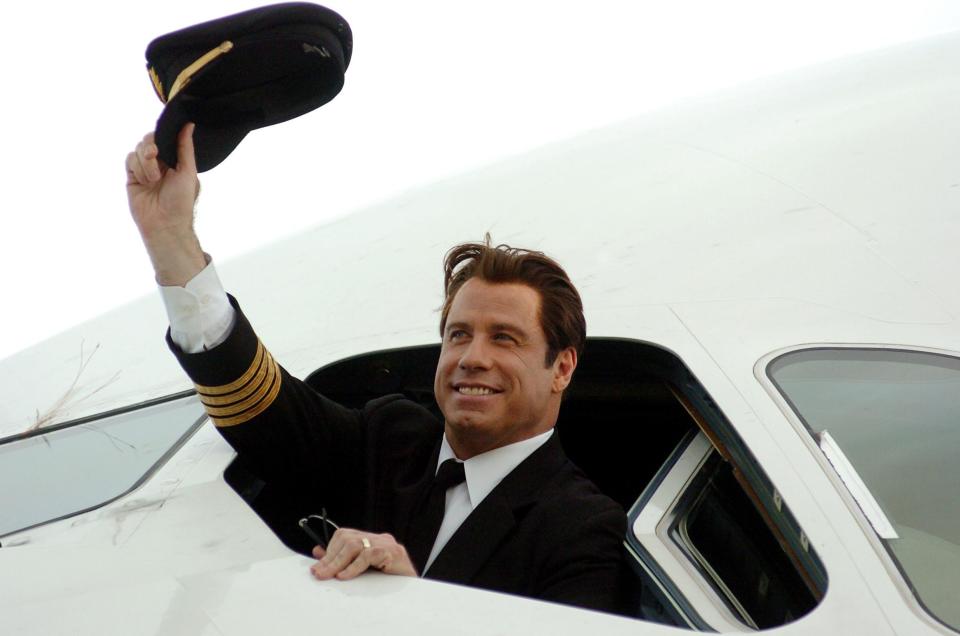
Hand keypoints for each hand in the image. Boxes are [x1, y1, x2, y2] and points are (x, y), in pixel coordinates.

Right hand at [124, 123, 205, 285]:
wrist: (165, 224)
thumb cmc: (181, 201)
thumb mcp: (188, 172)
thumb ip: (185, 148)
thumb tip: (189, 124)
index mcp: (175, 160)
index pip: (165, 138)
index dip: (162, 134)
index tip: (162, 138)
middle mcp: (160, 163)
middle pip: (149, 140)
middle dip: (151, 146)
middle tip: (155, 155)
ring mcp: (145, 169)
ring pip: (138, 150)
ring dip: (145, 162)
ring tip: (153, 180)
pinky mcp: (132, 177)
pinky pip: (129, 160)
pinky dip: (137, 167)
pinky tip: (145, 181)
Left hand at [310, 529, 417, 579]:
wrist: (413, 591)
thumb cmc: (388, 581)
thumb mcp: (362, 570)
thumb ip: (343, 560)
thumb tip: (318, 553)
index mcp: (371, 539)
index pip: (344, 536)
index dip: (329, 550)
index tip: (318, 567)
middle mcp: (379, 538)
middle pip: (347, 539)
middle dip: (330, 558)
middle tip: (319, 573)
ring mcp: (387, 543)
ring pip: (355, 545)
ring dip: (338, 562)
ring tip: (331, 576)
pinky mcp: (393, 552)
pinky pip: (368, 555)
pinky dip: (354, 566)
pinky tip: (345, 576)